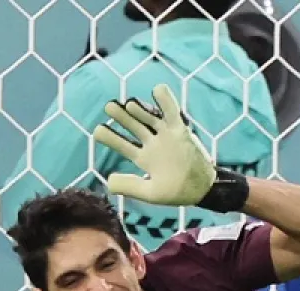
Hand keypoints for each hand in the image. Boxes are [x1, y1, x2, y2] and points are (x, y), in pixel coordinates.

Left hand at [92, 83, 215, 206]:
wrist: (202, 189)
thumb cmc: (177, 192)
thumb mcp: (151, 193)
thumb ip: (130, 186)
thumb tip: (107, 182)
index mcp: (144, 159)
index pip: (123, 145)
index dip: (110, 138)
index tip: (97, 131)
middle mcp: (153, 145)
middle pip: (134, 127)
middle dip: (121, 117)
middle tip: (109, 107)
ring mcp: (166, 136)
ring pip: (150, 118)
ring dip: (139, 110)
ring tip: (128, 104)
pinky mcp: (180, 131)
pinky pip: (172, 112)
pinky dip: (166, 100)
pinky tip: (157, 89)